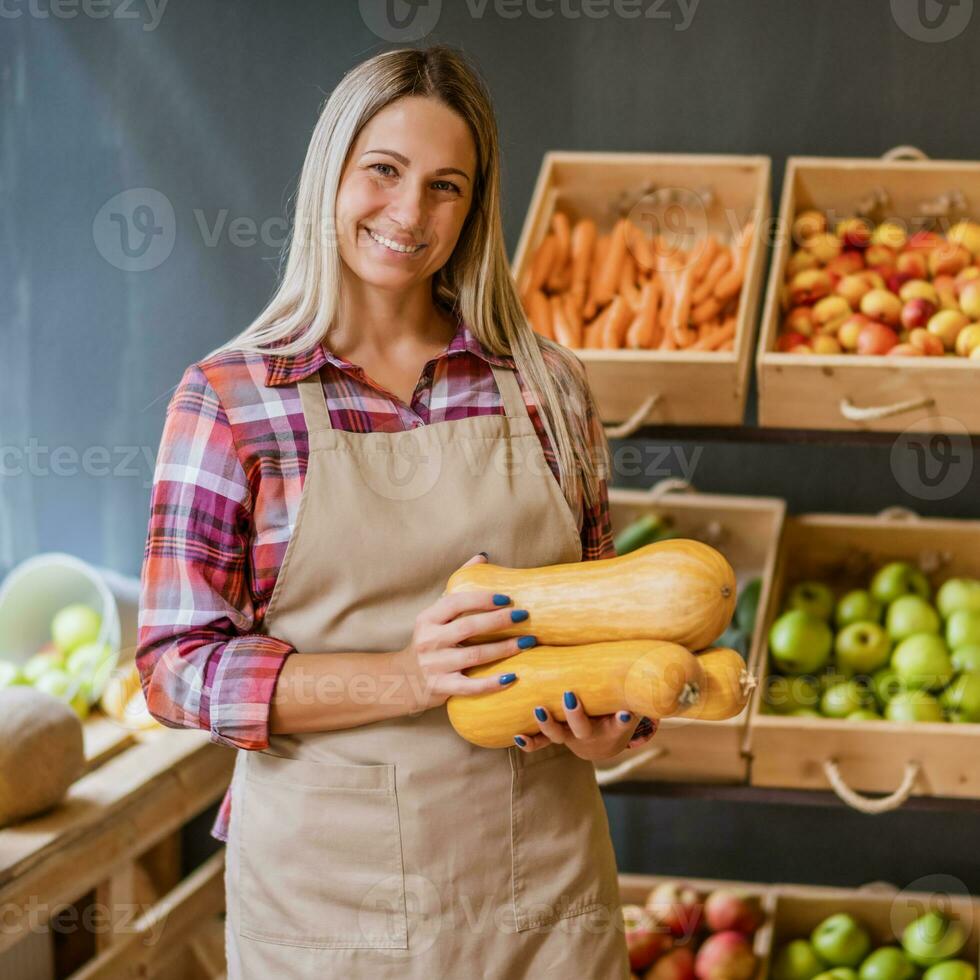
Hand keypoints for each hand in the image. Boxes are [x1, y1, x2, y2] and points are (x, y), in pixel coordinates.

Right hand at [398, 554, 536, 712]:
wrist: (402, 680)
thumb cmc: (428, 640)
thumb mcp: (435, 614)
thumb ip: (457, 586)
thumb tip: (482, 557)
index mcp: (428, 619)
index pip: (455, 603)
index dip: (481, 599)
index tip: (507, 598)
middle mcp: (429, 640)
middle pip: (468, 627)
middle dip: (498, 620)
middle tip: (524, 616)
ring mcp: (435, 666)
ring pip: (474, 655)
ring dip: (504, 649)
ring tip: (528, 643)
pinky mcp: (442, 688)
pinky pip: (471, 687)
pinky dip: (492, 683)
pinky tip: (513, 677)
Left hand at [512, 690, 658, 761]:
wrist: (602, 744)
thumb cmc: (616, 713)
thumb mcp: (631, 702)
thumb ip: (638, 682)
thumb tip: (664, 648)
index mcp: (612, 727)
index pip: (620, 723)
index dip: (622, 719)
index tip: (624, 711)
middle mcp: (590, 734)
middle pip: (583, 728)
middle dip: (576, 715)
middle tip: (569, 696)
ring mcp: (570, 737)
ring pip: (557, 735)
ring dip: (547, 724)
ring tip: (539, 709)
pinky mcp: (554, 737)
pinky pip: (541, 742)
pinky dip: (530, 741)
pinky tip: (518, 735)